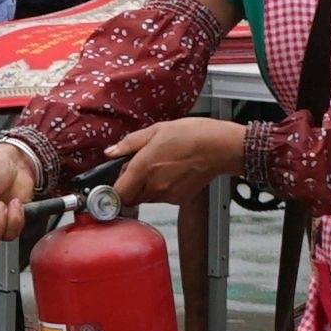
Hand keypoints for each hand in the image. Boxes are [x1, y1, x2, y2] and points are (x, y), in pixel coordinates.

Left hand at [111, 117, 251, 208]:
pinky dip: (161, 189)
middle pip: (130, 198)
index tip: (114, 182)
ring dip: (146, 187)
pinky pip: (161, 198)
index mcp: (144, 168)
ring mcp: (167, 196)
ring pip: (145, 198)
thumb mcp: (156, 130)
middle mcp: (154, 186)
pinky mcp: (179, 200)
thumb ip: (129, 144)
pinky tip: (172, 173)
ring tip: (160, 167)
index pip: (117, 194)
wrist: (220, 147)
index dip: (112, 189)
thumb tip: (110, 152)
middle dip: (129, 186)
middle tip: (139, 168)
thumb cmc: (191, 135)